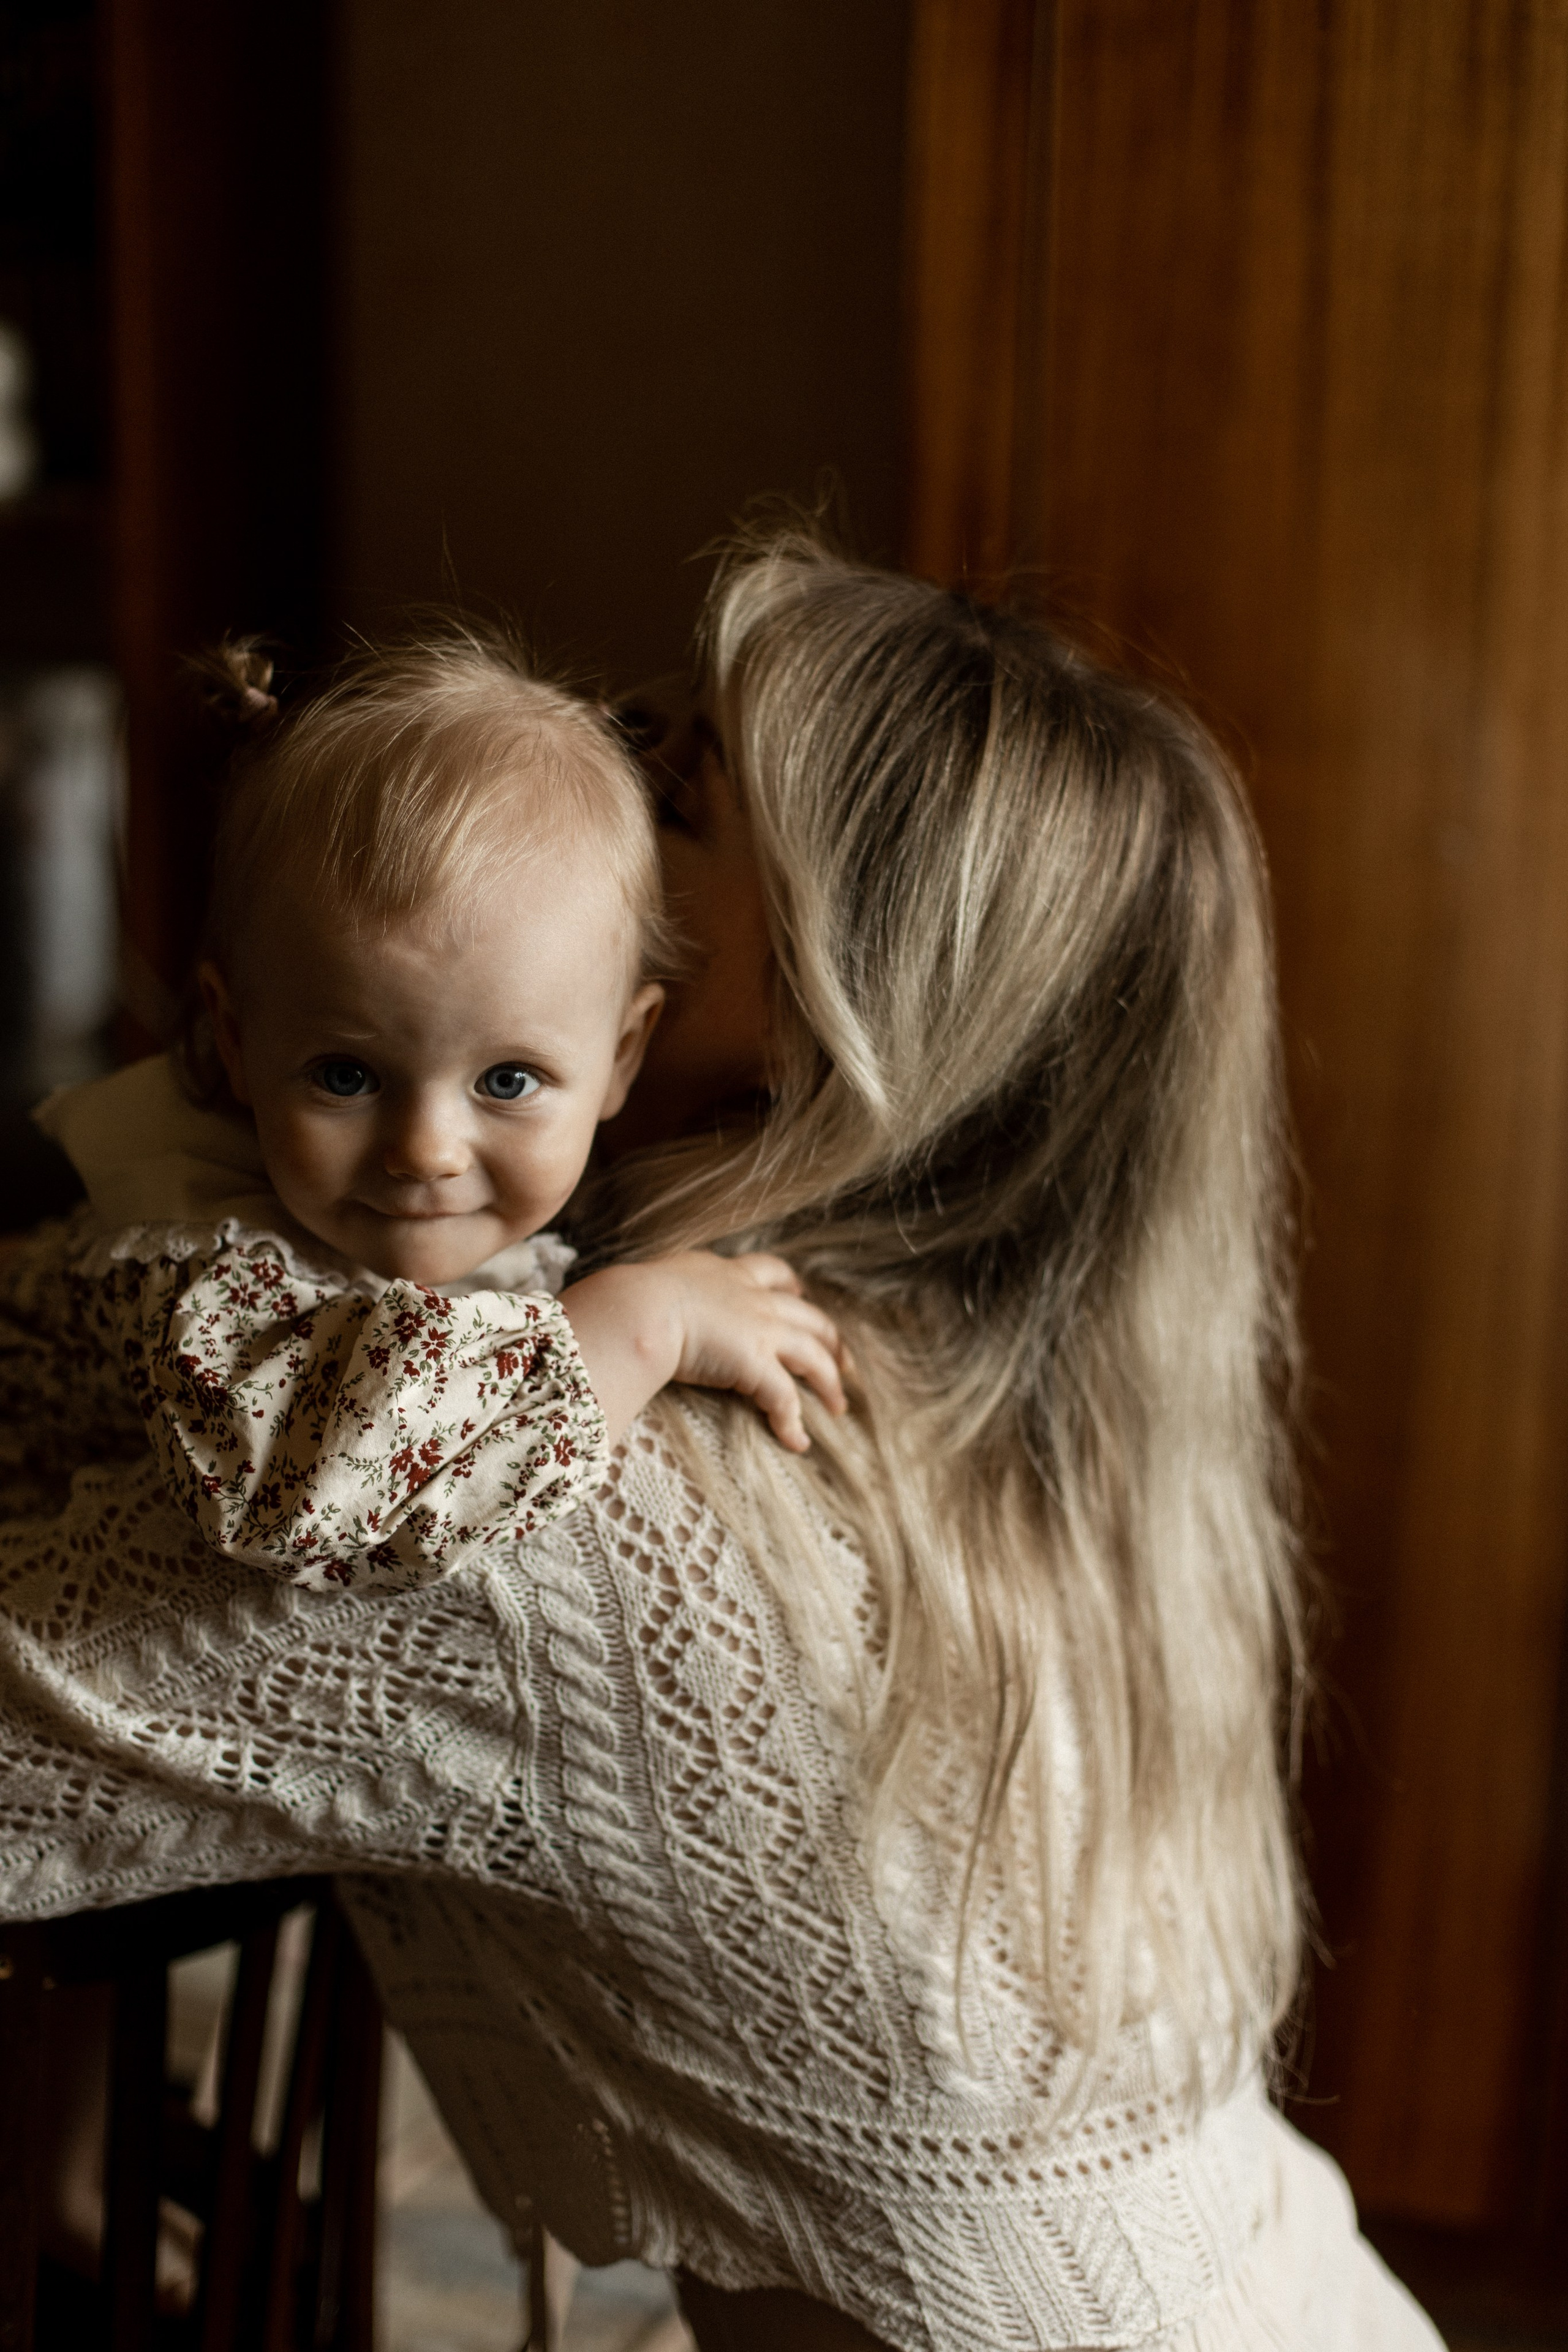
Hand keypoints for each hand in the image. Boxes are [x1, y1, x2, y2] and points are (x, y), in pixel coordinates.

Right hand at [561, 1251, 845, 1451]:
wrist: (634, 1309)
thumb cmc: (622, 1303)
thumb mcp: (640, 1289)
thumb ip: (644, 1300)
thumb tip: (612, 1312)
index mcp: (719, 1272)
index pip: (767, 1271)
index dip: (790, 1287)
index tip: (801, 1296)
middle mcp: (748, 1294)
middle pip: (807, 1313)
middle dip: (829, 1337)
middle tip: (844, 1360)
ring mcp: (758, 1326)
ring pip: (812, 1353)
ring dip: (829, 1381)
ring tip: (839, 1406)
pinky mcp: (756, 1361)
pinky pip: (785, 1397)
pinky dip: (794, 1420)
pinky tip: (797, 1441)